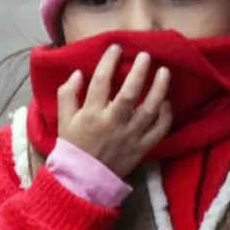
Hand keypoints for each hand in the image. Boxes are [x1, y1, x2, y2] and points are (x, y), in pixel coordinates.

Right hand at [57, 46, 171, 177]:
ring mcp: (130, 136)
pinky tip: (166, 102)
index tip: (116, 47)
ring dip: (159, 89)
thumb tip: (77, 73)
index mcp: (91, 114)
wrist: (83, 181)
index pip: (100, 81)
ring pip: (149, 109)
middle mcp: (112, 123)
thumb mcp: (63, 121)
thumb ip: (68, 95)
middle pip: (129, 93)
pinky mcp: (142, 148)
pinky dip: (166, 116)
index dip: (108, 61)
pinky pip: (159, 130)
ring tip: (164, 71)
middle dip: (139, 72)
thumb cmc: (73, 148)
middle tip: (146, 56)